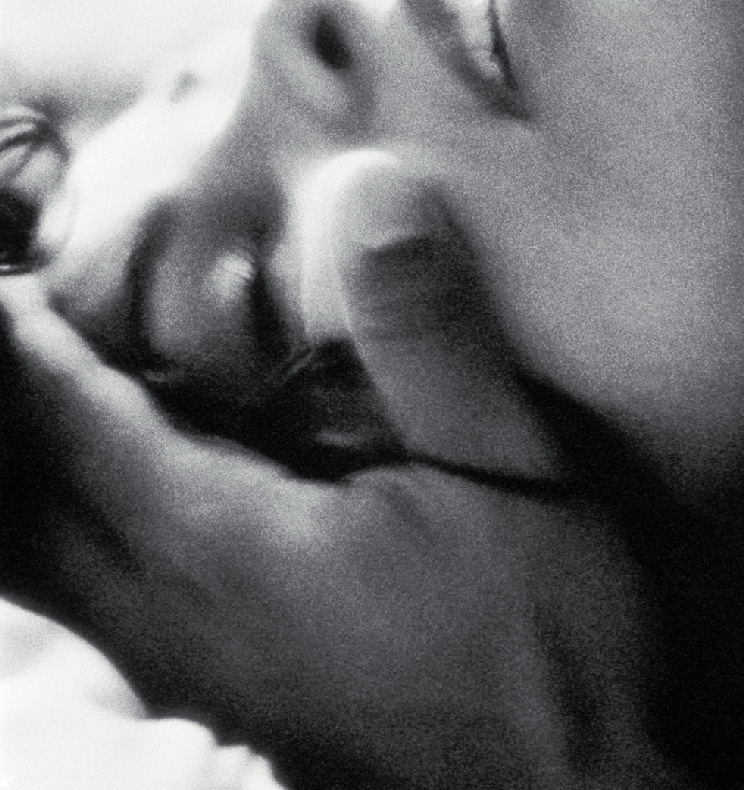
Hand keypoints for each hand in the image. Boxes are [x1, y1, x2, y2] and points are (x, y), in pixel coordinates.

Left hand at [0, 156, 671, 789]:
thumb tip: (375, 193)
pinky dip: (67, 526)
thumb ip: (431, 340)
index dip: (22, 337)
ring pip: (41, 563)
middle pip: (26, 498)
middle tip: (23, 312)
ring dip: (32, 467)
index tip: (3, 267)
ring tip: (54, 387)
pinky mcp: (220, 692)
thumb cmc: (547, 646)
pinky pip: (88, 599)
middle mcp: (173, 615)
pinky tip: (120, 492)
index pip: (74, 420)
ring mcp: (188, 667)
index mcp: (226, 547)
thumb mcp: (514, 474)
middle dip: (12, 400)